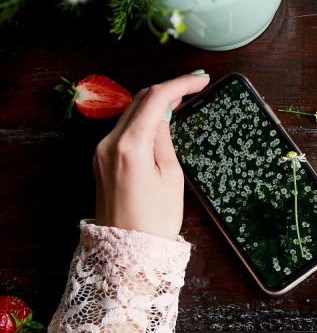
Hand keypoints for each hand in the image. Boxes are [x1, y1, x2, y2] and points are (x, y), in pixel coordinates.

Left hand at [93, 73, 209, 240]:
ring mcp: (101, 152)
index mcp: (129, 147)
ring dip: (155, 102)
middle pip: (139, 100)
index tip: (200, 80)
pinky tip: (161, 119)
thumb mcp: (171, 176)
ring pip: (130, 112)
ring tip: (182, 99)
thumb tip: (163, 116)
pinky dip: (143, 117)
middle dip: (167, 88)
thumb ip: (164, 139)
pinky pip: (123, 128)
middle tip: (195, 85)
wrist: (127, 252)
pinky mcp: (101, 160)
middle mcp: (109, 144)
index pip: (155, 99)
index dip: (180, 83)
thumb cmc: (154, 220)